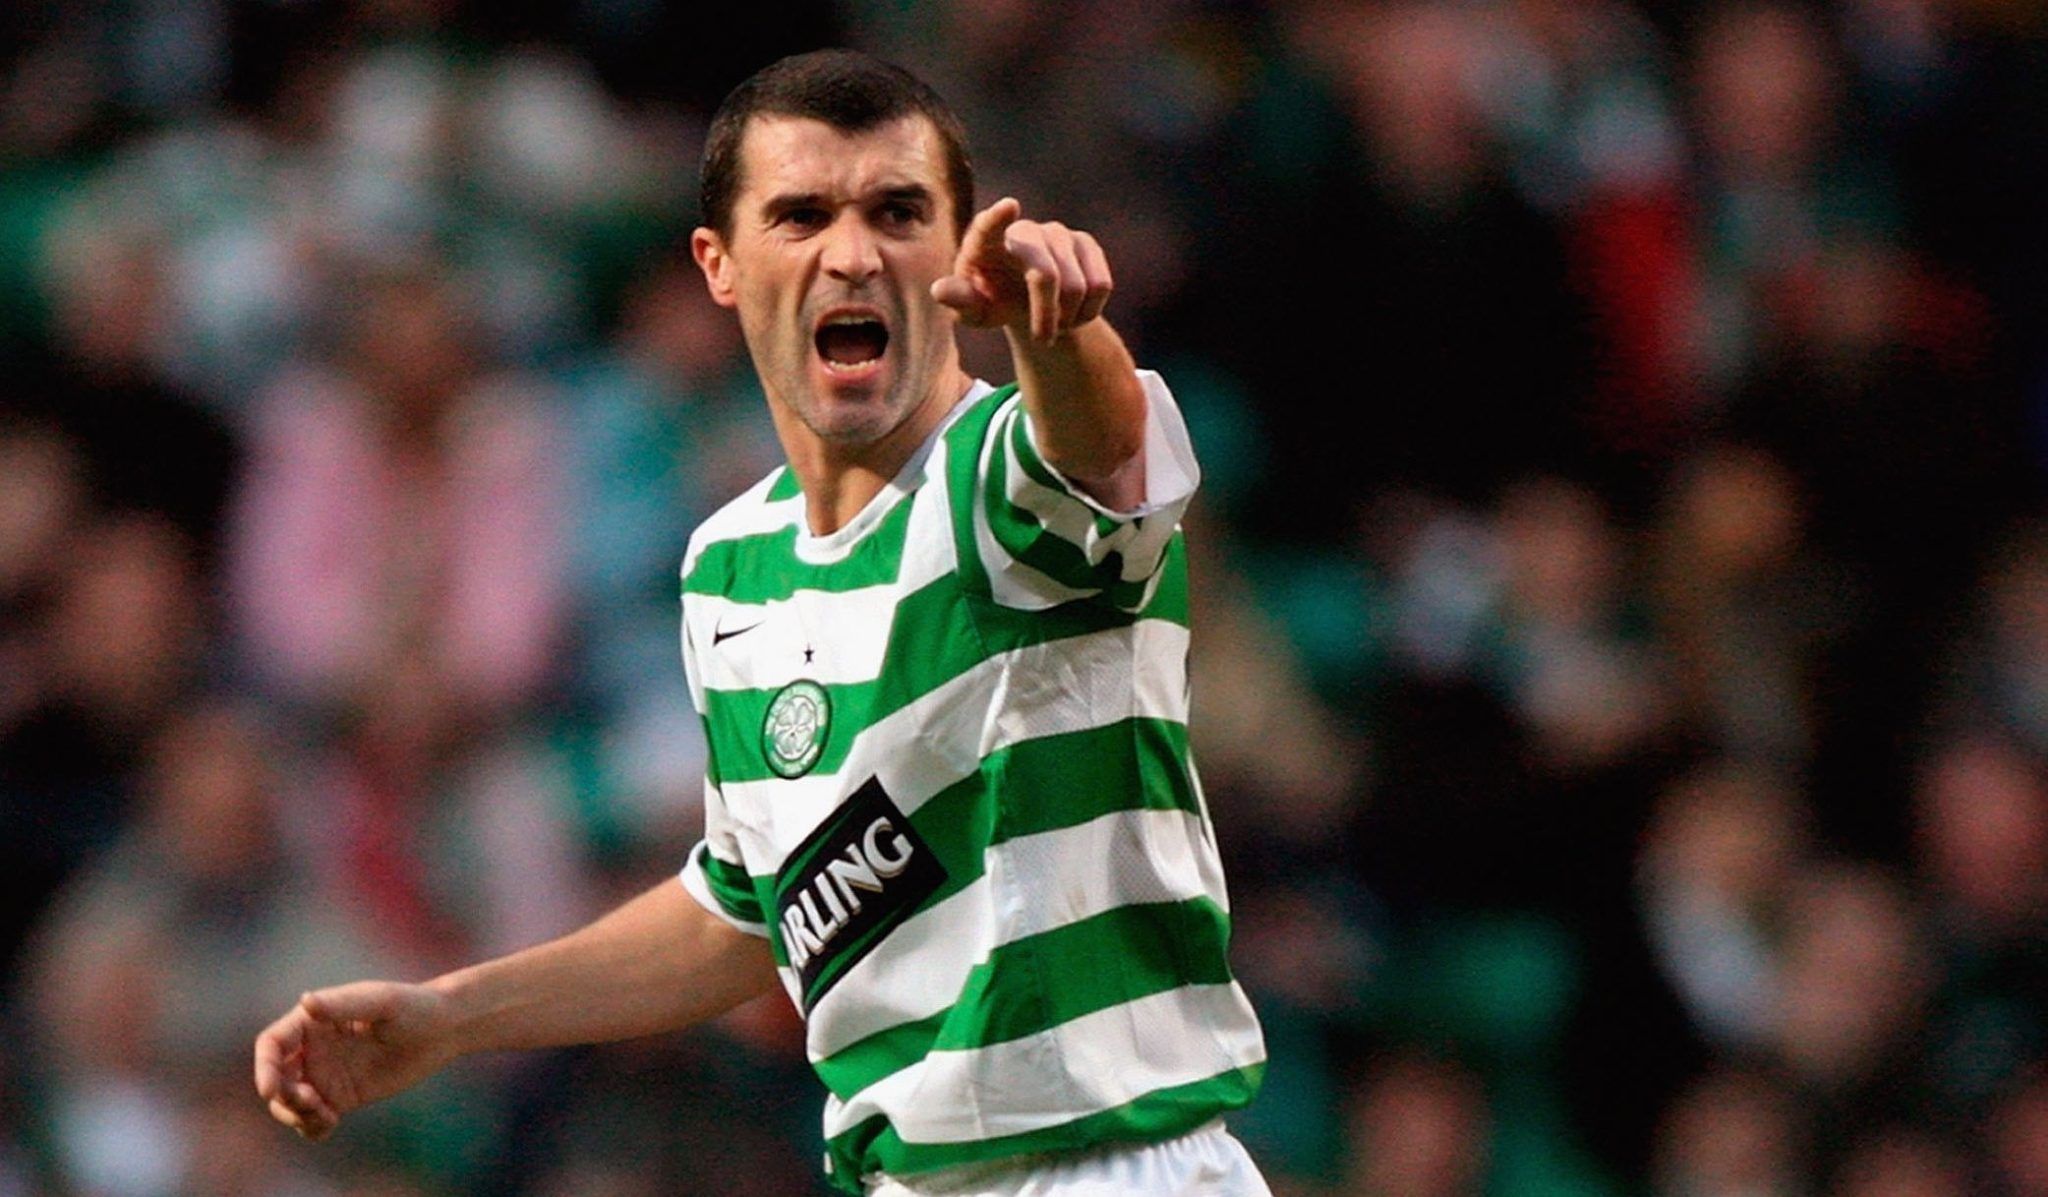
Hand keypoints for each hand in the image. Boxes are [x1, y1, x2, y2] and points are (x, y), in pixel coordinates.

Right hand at [253, 981, 453, 1140]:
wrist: (444, 1029)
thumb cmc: (414, 1006)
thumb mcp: (381, 1002)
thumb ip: (343, 1005)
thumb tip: (306, 1001)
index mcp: (313, 1020)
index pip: (272, 1044)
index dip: (263, 1067)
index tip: (270, 1090)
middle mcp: (312, 1048)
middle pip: (276, 1078)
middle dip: (284, 1097)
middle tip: (315, 1103)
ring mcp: (325, 1074)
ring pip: (289, 1103)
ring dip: (296, 1115)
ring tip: (327, 1116)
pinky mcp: (341, 1097)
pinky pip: (312, 1119)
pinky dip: (311, 1128)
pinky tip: (330, 1124)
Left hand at [931, 198, 1113, 343]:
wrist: (1028, 301)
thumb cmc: (993, 301)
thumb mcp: (974, 309)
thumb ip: (960, 300)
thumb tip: (940, 290)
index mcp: (986, 243)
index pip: (989, 226)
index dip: (998, 218)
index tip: (1009, 206)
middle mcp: (1024, 231)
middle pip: (1045, 275)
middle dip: (1046, 315)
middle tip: (1043, 340)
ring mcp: (1058, 234)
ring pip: (1077, 285)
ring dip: (1068, 317)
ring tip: (1055, 324)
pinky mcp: (1086, 244)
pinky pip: (1100, 285)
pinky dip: (1089, 311)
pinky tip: (1074, 313)